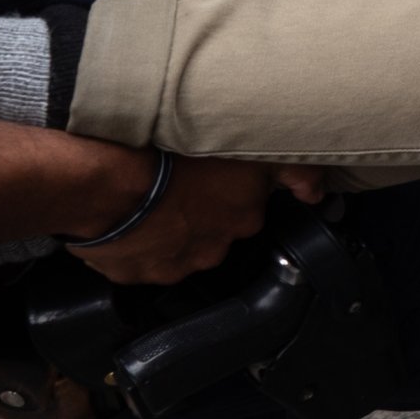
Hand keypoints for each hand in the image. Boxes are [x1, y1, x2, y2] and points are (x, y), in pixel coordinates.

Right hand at [67, 154, 325, 285]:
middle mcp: (217, 244)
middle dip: (206, 212)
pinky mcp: (139, 274)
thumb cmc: (167, 152)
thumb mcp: (243, 144)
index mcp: (244, 213)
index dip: (238, 192)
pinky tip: (129, 222)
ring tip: (151, 202)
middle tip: (181, 186)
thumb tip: (314, 191)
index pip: (254, 207)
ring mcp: (178, 263)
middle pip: (219, 230)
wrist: (105, 185)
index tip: (221, 183)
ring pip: (182, 247)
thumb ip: (289, 170)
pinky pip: (144, 260)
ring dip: (173, 229)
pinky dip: (140, 244)